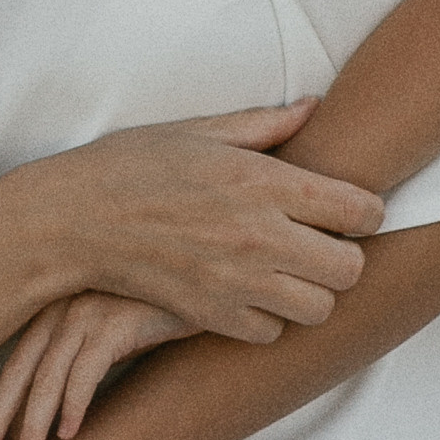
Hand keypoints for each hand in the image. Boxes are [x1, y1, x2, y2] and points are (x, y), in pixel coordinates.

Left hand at [0, 294, 186, 439]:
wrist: (199, 277)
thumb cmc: (156, 306)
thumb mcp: (108, 328)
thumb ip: (80, 355)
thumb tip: (59, 406)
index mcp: (53, 308)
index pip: (14, 364)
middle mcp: (61, 307)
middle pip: (19, 371)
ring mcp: (87, 312)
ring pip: (48, 377)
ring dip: (33, 426)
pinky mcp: (117, 321)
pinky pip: (86, 370)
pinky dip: (74, 405)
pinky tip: (68, 435)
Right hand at [26, 104, 381, 341]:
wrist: (73, 219)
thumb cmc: (132, 164)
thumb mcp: (198, 130)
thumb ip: (264, 125)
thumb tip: (314, 107)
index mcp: (261, 180)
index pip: (360, 210)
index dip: (366, 211)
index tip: (348, 209)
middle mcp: (257, 234)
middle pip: (351, 269)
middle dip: (347, 257)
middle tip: (322, 244)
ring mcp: (235, 282)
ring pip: (319, 309)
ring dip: (313, 292)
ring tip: (289, 271)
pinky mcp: (211, 315)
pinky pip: (272, 332)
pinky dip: (270, 318)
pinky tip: (250, 291)